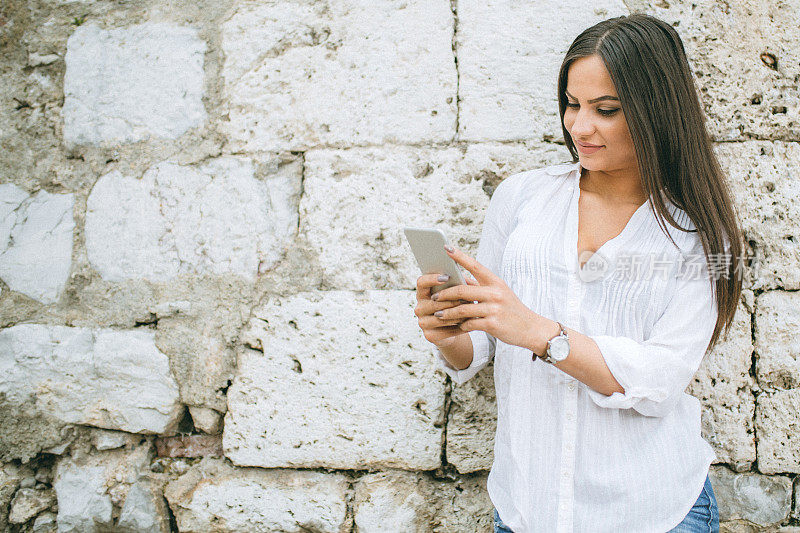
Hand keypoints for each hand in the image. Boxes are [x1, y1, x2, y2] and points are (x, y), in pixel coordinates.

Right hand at [414, 271, 482, 348]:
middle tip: (468, 299)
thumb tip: (464, 279)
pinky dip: (459, 327)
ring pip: (441, 317)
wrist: (454, 329)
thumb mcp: (456, 293)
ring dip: (457, 314)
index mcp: (423, 293)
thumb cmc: (455, 306)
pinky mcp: (429, 335)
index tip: (447, 277)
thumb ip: (458, 284)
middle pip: (434, 302)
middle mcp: (419, 307)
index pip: (421, 282)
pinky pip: (446, 330)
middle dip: (453, 300)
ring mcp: (422, 322)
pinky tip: (469, 323)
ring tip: (471, 312)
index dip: (432, 279)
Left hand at [431, 245, 545, 351]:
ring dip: (448, 312)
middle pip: (462, 290)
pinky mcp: (493, 324)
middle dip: (445, 294)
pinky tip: (457, 326)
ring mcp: (494, 309)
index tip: (445, 247)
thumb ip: (480, 286)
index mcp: (496, 282)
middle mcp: (495, 293)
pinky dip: (461, 325)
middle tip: (434, 297)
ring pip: (462, 309)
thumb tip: (459, 278)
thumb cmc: (511, 309)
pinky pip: (469, 324)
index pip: (475, 265)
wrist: (531, 328)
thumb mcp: (499, 293)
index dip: (459, 256)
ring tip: (438, 314)